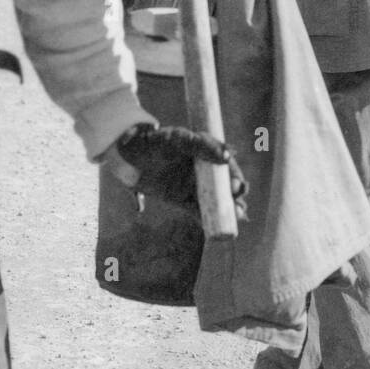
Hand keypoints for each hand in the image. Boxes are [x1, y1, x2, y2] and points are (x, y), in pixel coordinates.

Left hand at [112, 124, 247, 216]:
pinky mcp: (181, 199)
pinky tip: (216, 229)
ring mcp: (192, 185)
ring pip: (215, 199)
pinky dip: (207, 219)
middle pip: (225, 185)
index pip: (226, 166)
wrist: (130, 157)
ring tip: (237, 217)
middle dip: (235, 196)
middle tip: (240, 204)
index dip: (235, 176)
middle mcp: (202, 170)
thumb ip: (202, 145)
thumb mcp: (180, 140)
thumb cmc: (156, 143)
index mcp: (206, 152)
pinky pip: (197, 211)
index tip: (238, 186)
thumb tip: (228, 156)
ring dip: (227, 209)